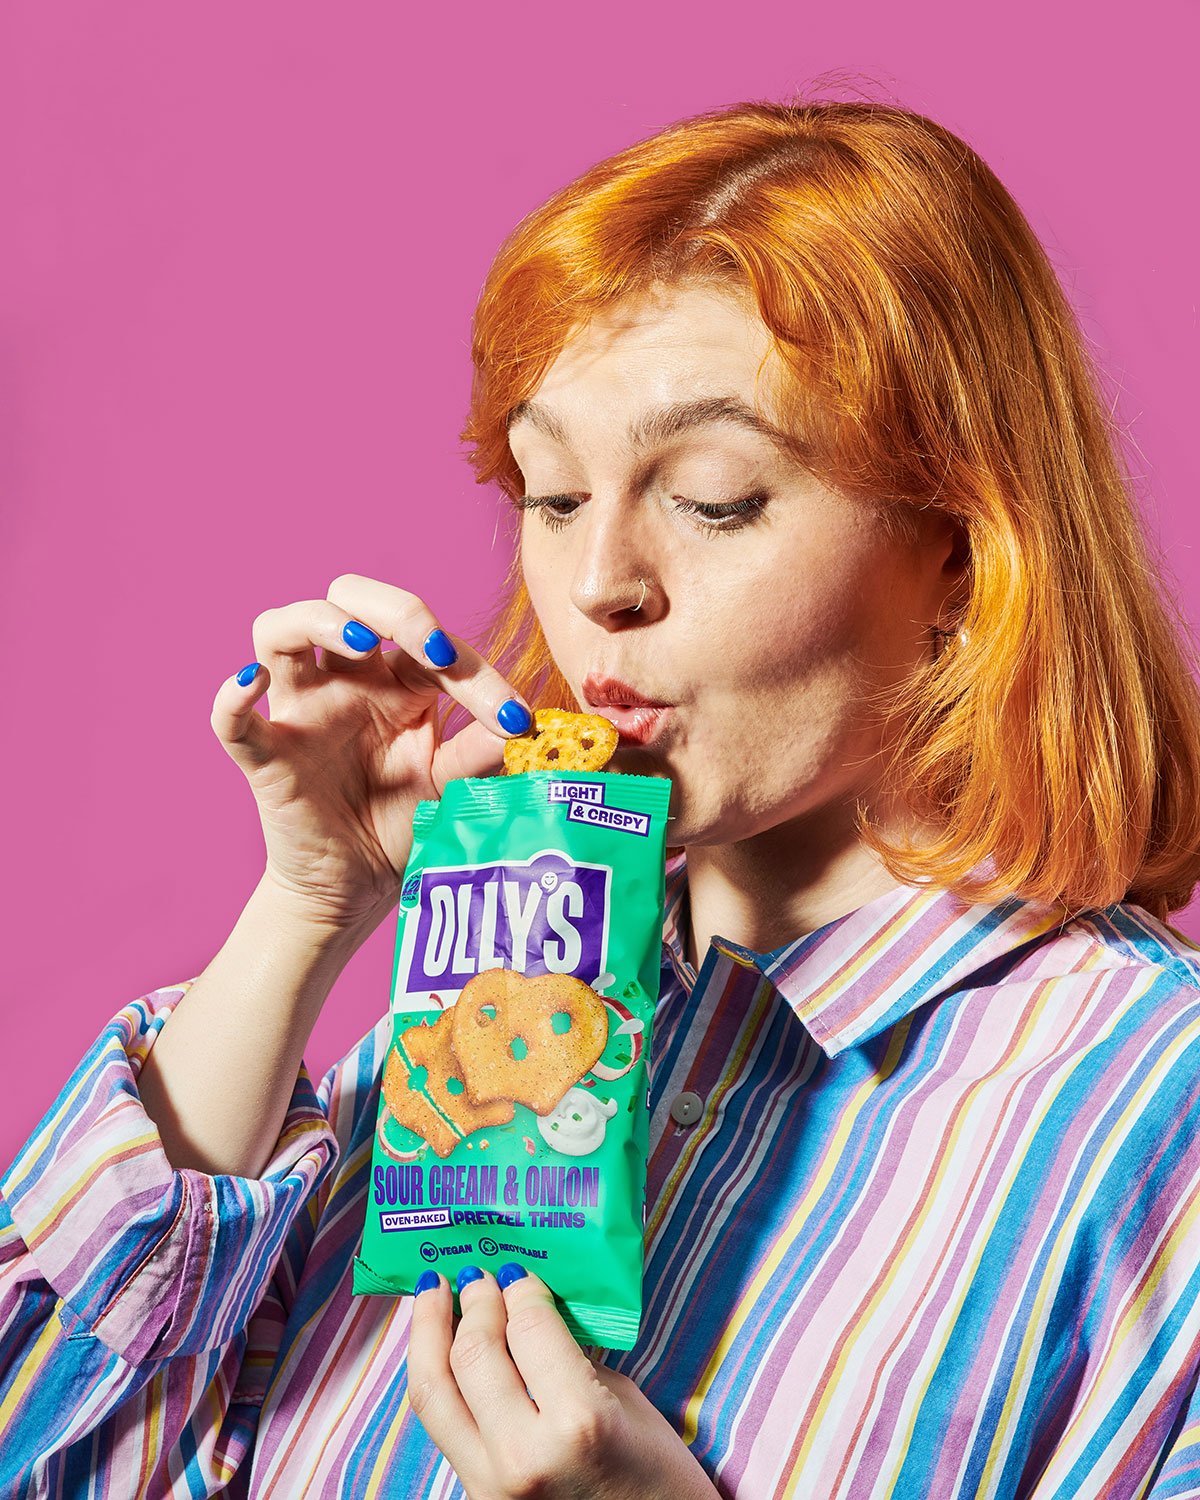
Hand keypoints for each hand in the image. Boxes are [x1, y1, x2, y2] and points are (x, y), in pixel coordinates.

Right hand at [210, 573, 533, 933]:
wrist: (357, 888)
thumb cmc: (403, 822)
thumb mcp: (453, 786)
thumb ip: (480, 751)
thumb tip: (520, 724)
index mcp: (397, 680)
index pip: (431, 644)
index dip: (474, 673)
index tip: (513, 718)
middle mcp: (345, 680)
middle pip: (348, 599)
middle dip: (393, 608)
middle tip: (432, 647)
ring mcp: (300, 712)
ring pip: (279, 630)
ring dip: (318, 621)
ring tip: (360, 643)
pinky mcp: (266, 756)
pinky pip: (232, 719)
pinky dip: (233, 695)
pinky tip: (252, 681)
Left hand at [406, 1263, 719, 1499]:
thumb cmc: (660, 1483)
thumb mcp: (628, 1405)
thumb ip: (571, 1358)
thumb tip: (528, 1315)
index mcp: (578, 1422)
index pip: (530, 1328)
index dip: (520, 1288)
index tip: (517, 1269)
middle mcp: (523, 1454)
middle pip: (473, 1355)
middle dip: (473, 1302)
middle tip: (476, 1274)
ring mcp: (489, 1486)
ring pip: (434, 1394)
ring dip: (429, 1334)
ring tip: (432, 1294)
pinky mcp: (476, 1499)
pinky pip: (444, 1428)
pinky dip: (438, 1379)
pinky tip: (441, 1350)